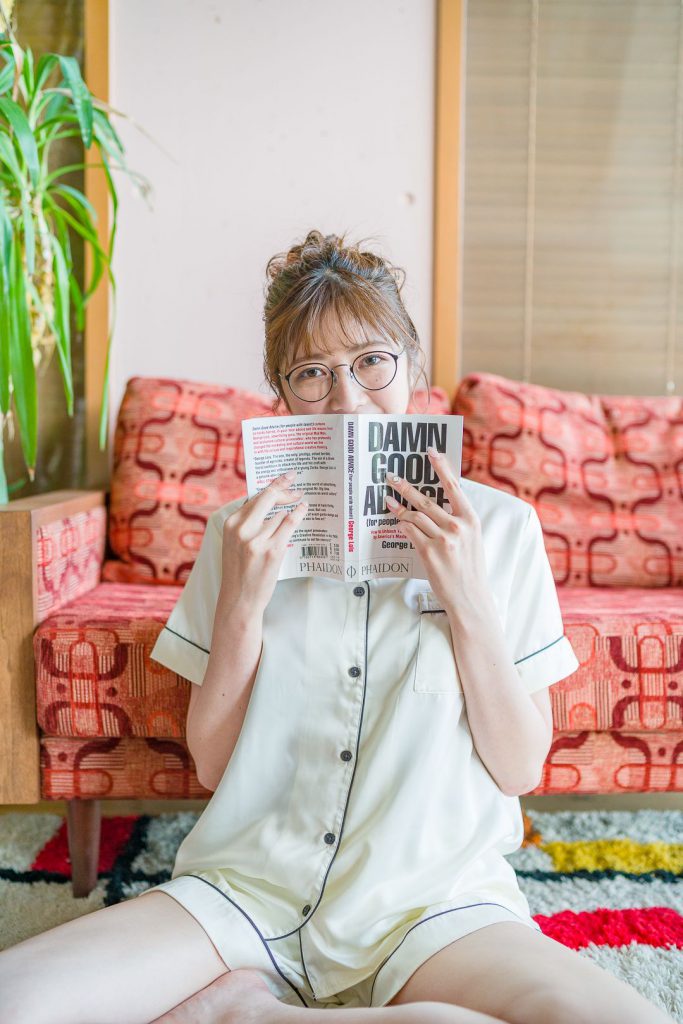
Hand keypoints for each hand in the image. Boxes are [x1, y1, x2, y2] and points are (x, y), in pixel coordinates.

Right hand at [220, 471, 306, 612]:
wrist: (239, 598)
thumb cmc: (239, 570)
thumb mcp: (234, 542)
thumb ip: (248, 522)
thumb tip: (271, 501)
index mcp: (231, 524)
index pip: (254, 496)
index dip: (273, 485)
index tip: (285, 478)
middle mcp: (242, 529)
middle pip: (268, 497)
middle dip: (284, 489)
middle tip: (296, 488)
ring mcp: (257, 540)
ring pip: (280, 514)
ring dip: (288, 514)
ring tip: (296, 512)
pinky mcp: (272, 550)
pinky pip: (289, 523)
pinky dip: (298, 514)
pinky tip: (303, 509)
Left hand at [385, 448, 487, 613]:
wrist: (470, 597)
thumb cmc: (470, 568)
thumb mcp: (472, 539)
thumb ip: (458, 520)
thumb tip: (438, 503)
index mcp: (471, 520)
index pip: (454, 486)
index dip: (441, 466)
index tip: (430, 451)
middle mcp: (458, 527)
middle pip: (426, 499)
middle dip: (405, 486)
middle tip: (391, 477)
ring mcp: (443, 540)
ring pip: (415, 515)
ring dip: (398, 506)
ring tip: (388, 500)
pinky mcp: (429, 553)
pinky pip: (410, 532)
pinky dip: (401, 525)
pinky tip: (395, 520)